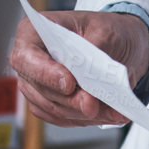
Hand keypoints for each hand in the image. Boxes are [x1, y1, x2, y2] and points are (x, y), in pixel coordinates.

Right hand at [9, 10, 148, 126]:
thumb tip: (89, 70)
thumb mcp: (106, 30)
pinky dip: (86, 118)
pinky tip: (109, 114)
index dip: (45, 73)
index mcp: (34, 32)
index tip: (69, 84)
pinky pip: (62, 118)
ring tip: (111, 111)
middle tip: (93, 105)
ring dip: (82, 113)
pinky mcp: (49, 103)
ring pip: (52, 108)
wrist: (120, 45)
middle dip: (70, 100)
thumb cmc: (107, 31)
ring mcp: (37, 85)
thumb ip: (95, 48)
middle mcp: (30, 61)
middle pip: (40, 88)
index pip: (27, 57)